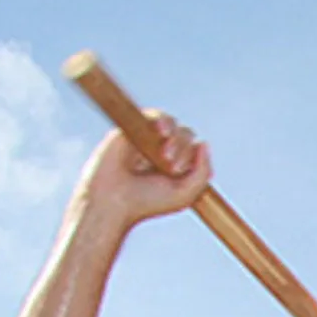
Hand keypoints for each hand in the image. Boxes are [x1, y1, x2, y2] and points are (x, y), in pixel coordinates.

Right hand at [73, 111, 213, 230]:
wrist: (112, 198)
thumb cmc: (147, 201)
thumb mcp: (185, 194)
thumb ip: (202, 172)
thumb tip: (204, 143)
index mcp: (177, 166)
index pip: (196, 150)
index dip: (196, 157)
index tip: (179, 172)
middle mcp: (163, 150)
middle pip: (186, 135)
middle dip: (184, 149)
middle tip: (172, 167)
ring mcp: (148, 138)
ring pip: (174, 124)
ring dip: (176, 137)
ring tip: (165, 155)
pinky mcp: (132, 128)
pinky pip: (154, 115)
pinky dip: (164, 120)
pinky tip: (162, 132)